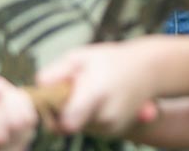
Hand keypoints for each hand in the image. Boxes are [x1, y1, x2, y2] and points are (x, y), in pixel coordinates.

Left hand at [38, 40, 167, 137]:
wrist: (149, 70)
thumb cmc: (110, 60)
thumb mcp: (81, 56)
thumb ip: (57, 71)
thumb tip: (39, 86)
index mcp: (97, 93)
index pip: (67, 122)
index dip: (52, 114)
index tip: (50, 98)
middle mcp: (106, 115)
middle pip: (67, 126)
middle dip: (60, 112)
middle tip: (66, 91)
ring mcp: (112, 127)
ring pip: (77, 128)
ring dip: (73, 114)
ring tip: (84, 93)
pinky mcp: (114, 132)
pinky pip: (89, 129)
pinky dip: (85, 117)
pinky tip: (93, 100)